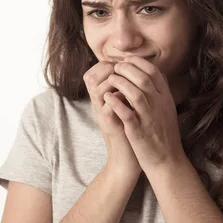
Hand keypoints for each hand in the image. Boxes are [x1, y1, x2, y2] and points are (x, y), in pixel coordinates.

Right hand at [83, 61, 141, 178]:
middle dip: (108, 69)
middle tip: (124, 71)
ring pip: (98, 90)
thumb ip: (123, 91)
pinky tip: (131, 98)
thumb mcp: (125, 107)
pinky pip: (108, 108)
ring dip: (114, 83)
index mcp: (101, 98)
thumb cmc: (130, 131)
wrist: (128, 158)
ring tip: (128, 83)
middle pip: (90, 77)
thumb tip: (133, 70)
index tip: (124, 64)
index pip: (93, 72)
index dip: (107, 64)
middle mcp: (98, 105)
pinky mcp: (111, 126)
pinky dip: (119, 100)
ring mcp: (102, 115)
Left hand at [103, 56, 186, 173]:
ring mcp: (150, 118)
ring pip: (136, 93)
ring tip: (111, 79)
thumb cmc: (163, 134)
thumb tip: (153, 74)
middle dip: (127, 69)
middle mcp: (160, 106)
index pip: (154, 72)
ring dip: (121, 83)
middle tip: (115, 66)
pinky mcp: (139, 132)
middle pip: (144, 78)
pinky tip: (107, 97)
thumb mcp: (167, 109)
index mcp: (166, 98)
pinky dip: (116, 103)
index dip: (138, 62)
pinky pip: (127, 114)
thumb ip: (160, 92)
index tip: (126, 59)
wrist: (167, 161)